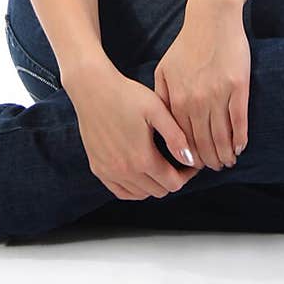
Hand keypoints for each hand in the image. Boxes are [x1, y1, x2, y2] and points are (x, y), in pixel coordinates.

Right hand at [67, 70, 202, 201]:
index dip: (187, 175)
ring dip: (154, 184)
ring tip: (160, 165)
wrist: (92, 88)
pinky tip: (140, 174)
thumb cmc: (126, 94)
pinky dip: (134, 188)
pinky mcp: (97, 168)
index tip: (191, 163)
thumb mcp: (157, 110)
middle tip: (177, 162)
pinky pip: (121, 192)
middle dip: (172, 179)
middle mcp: (125, 170)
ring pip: (141, 194)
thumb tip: (190, 160)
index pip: (173, 183)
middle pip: (159, 191)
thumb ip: (176, 136)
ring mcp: (109, 171)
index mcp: (143, 158)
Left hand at [153, 5, 250, 170]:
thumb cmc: (186, 45)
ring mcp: (218, 96)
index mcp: (177, 100)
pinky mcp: (238, 88)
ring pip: (222, 137)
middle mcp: (196, 102)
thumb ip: (162, 98)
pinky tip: (240, 147)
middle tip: (216, 167)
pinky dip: (240, 138)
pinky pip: (239, 122)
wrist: (211, 20)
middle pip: (204, 143)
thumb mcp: (164, 71)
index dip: (191, 157)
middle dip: (210, 161)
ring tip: (229, 161)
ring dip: (226, 154)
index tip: (197, 165)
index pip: (184, 140)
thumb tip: (164, 126)